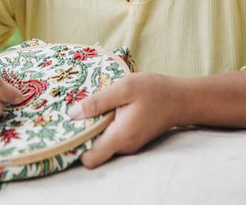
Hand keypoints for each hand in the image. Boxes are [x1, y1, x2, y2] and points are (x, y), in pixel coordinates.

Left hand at [69, 72, 185, 167]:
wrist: (181, 98)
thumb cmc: (154, 90)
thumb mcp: (124, 88)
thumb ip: (98, 102)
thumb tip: (72, 114)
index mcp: (120, 136)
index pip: (89, 158)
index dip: (75, 145)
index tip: (66, 127)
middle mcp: (123, 146)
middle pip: (92, 150)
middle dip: (81, 133)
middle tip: (72, 111)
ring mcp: (128, 144)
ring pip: (100, 143)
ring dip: (92, 127)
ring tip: (86, 105)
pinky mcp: (131, 138)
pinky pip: (110, 137)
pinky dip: (103, 125)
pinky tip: (101, 107)